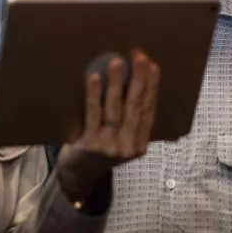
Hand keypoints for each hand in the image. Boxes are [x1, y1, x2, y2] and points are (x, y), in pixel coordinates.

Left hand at [55, 50, 160, 201]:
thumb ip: (135, 126)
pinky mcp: (90, 144)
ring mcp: (109, 146)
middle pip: (135, 107)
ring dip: (116, 83)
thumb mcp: (124, 143)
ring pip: (115, 109)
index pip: (149, 111)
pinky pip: (93, 114)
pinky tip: (94, 78)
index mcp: (140, 145)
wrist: (77, 175)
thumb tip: (147, 95)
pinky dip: (94, 94)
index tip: (153, 66)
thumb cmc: (101, 151)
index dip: (152, 87)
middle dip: (138, 79)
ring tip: (116, 62)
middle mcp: (128, 146)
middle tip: (140, 57)